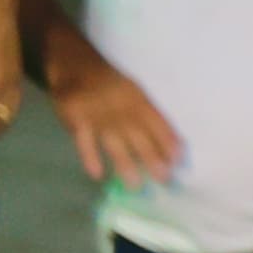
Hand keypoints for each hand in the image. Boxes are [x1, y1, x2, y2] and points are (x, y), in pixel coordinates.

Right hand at [44, 43, 181, 186]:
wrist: (75, 66)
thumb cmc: (112, 86)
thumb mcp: (136, 93)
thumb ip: (152, 118)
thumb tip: (176, 148)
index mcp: (138, 101)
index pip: (157, 124)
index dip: (168, 142)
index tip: (178, 163)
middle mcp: (120, 109)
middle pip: (138, 137)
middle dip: (152, 159)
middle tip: (163, 180)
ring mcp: (97, 116)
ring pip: (113, 142)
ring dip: (125, 164)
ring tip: (134, 185)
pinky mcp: (76, 119)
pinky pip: (83, 141)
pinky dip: (89, 157)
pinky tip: (97, 174)